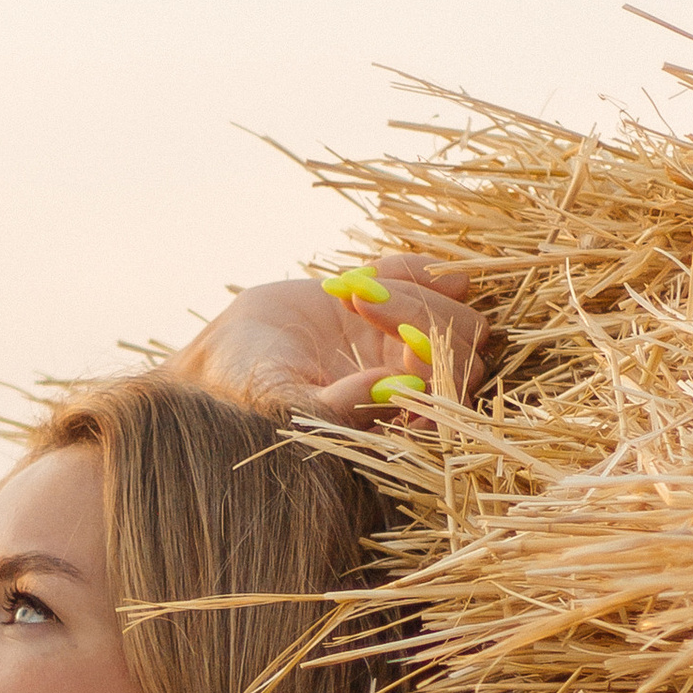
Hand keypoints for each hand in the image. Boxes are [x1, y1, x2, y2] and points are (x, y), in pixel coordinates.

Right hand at [165, 259, 483, 425]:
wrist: (226, 354)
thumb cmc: (244, 392)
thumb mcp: (281, 403)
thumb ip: (337, 408)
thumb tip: (401, 391)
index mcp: (396, 424)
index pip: (453, 398)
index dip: (435, 368)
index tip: (392, 345)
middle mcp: (414, 387)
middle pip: (467, 351)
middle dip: (422, 320)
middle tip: (360, 303)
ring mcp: (410, 344)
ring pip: (458, 313)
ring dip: (412, 292)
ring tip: (352, 292)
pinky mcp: (399, 304)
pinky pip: (436, 279)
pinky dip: (410, 269)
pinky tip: (358, 277)